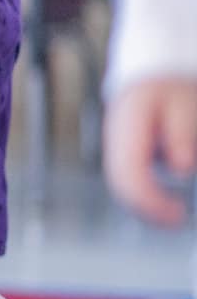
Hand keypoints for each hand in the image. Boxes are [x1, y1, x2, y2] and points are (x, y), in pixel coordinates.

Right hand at [104, 77, 196, 225]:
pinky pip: (129, 183)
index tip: (177, 213)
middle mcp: (115, 142)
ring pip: (122, 189)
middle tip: (178, 220)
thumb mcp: (184, 104)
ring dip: (145, 208)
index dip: (151, 200)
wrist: (151, 78)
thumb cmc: (169, 90)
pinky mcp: (124, 158)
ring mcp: (116, 151)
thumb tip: (182, 168)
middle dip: (148, 211)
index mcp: (127, 128)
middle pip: (121, 187)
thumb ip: (182, 134)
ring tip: (173, 217)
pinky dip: (145, 199)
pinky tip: (164, 205)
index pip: (129, 174)